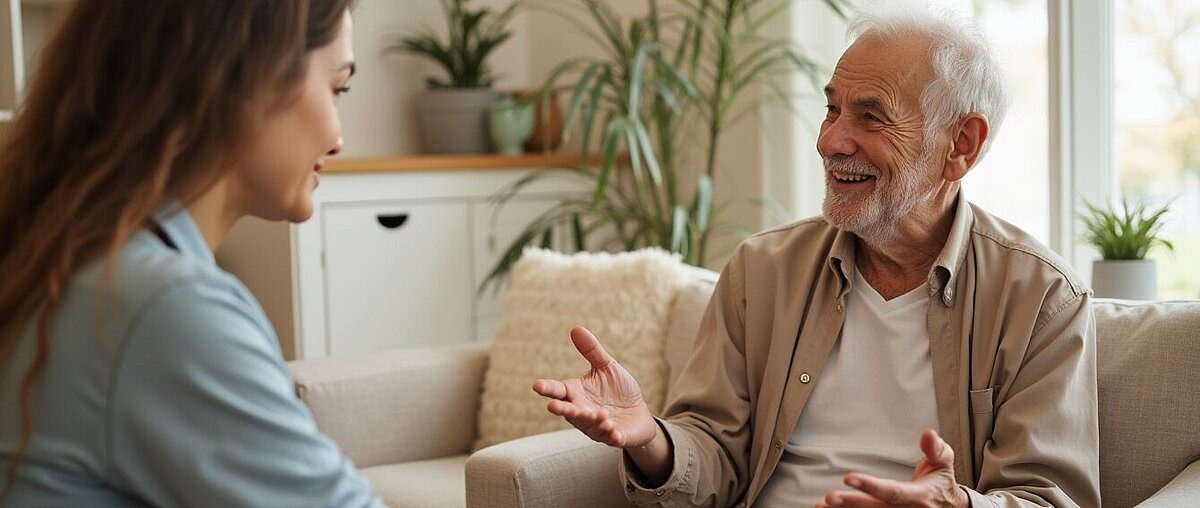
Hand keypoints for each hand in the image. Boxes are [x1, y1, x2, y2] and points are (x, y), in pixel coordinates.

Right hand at [531, 326, 658, 448]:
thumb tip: (576, 328)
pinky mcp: (614, 437)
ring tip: (601, 414)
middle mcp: (582, 411)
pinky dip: (610, 435)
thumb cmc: (619, 390)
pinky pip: (610, 438)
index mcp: (577, 393)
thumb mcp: (606, 367)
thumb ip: (591, 351)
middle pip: (568, 411)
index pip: (558, 391)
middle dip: (562, 409)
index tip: (536, 385)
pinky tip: (613, 430)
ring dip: (592, 420)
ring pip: (589, 425)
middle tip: (553, 407)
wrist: (639, 413)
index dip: (548, 388)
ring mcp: (596, 427)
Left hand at [817, 429, 969, 507]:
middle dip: (851, 503)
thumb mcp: (944, 463)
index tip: (849, 477)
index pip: (891, 491)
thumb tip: (928, 434)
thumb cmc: (941, 484)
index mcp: (919, 496)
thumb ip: (935, 449)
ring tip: (821, 506)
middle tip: (830, 497)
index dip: (870, 485)